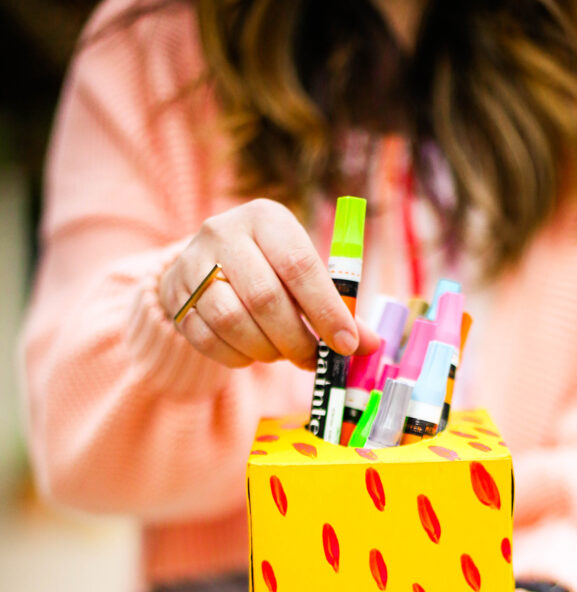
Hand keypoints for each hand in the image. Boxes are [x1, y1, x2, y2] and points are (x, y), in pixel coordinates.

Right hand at [159, 198, 378, 370]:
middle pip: (264, 298)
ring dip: (265, 350)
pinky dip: (236, 356)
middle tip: (312, 359)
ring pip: (231, 320)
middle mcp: (224, 233)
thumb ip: (336, 307)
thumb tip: (371, 345)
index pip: (299, 265)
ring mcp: (193, 263)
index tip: (346, 344)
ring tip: (280, 353)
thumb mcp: (303, 274)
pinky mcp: (175, 296)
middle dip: (295, 340)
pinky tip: (251, 353)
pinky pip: (206, 338)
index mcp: (266, 218)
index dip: (326, 310)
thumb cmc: (270, 269)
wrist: (206, 263)